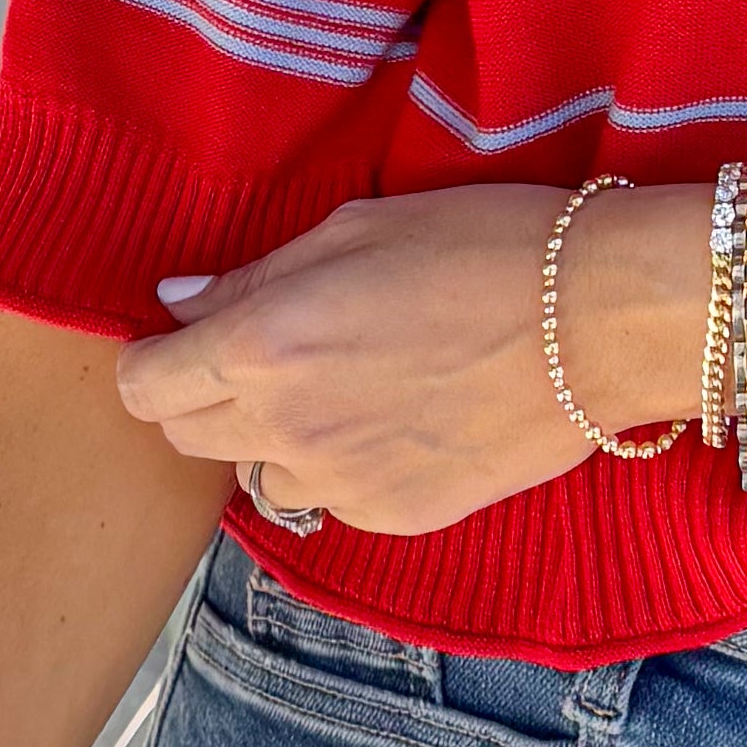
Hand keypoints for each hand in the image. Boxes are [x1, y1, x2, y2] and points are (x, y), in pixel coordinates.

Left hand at [112, 182, 697, 536]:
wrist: (600, 320)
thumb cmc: (484, 246)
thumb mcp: (357, 229)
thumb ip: (253, 277)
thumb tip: (177, 302)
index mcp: (264, 344)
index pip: (146, 387)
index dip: (153, 363)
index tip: (178, 345)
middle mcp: (288, 426)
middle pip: (187, 439)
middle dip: (204, 400)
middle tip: (263, 359)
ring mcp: (341, 484)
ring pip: (259, 479)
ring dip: (276, 441)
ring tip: (345, 390)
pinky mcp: (394, 517)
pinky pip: (332, 501)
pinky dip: (344, 468)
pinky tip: (400, 419)